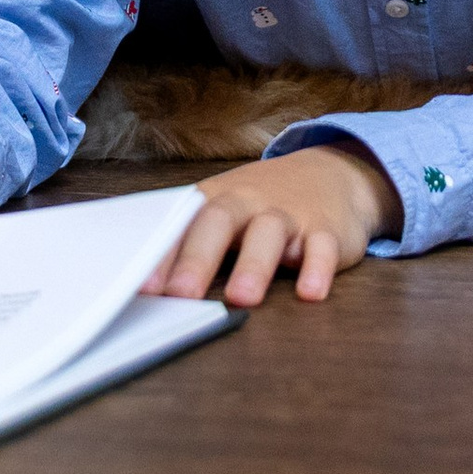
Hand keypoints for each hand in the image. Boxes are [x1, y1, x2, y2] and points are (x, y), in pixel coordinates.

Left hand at [144, 144, 401, 306]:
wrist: (328, 173)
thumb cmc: (259, 203)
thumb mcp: (223, 211)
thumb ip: (189, 241)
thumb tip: (144, 281)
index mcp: (215, 199)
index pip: (181, 224)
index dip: (162, 255)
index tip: (144, 287)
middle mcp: (247, 202)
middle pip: (219, 222)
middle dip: (198, 258)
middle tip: (181, 295)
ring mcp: (288, 214)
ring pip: (269, 233)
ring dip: (254, 266)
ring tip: (242, 299)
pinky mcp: (326, 231)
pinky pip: (322, 248)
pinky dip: (317, 269)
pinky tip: (311, 293)